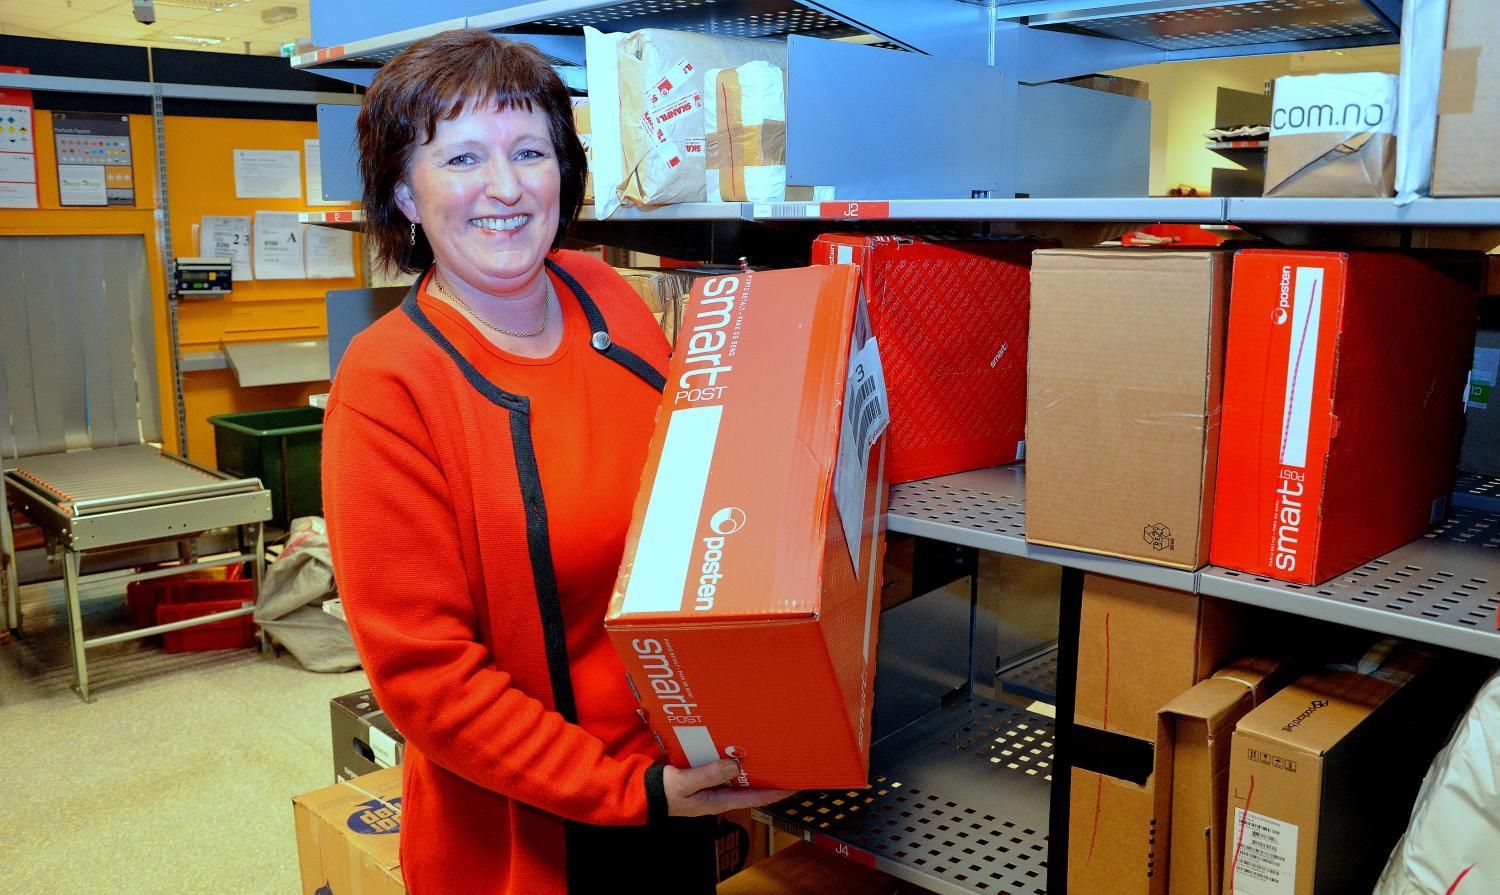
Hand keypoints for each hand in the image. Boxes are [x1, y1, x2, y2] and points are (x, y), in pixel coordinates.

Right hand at [664, 760, 794, 816]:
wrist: (645, 794)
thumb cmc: (664, 792)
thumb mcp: (685, 783)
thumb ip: (708, 774)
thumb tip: (734, 764)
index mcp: (719, 801)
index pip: (756, 798)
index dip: (776, 792)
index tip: (794, 785)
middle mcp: (721, 795)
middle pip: (753, 788)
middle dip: (771, 778)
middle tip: (788, 765)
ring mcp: (714, 788)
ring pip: (742, 778)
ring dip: (755, 769)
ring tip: (772, 755)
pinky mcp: (707, 778)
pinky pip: (727, 770)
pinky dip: (737, 762)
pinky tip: (741, 750)